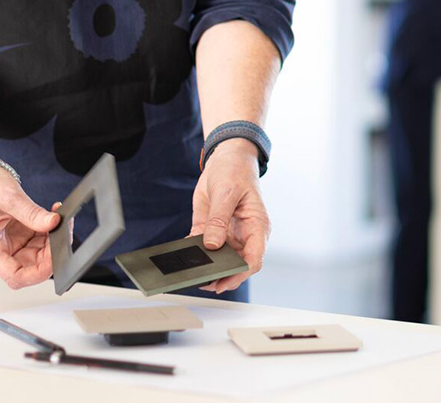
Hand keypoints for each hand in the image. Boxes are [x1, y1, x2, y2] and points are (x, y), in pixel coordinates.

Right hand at [0, 163, 61, 288]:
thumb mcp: (9, 197)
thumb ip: (32, 213)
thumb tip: (54, 223)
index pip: (15, 276)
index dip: (37, 273)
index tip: (55, 257)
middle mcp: (0, 250)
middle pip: (30, 268)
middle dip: (50, 254)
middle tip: (62, 231)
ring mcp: (11, 244)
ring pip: (38, 256)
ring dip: (52, 241)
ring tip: (59, 218)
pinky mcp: (20, 234)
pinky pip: (39, 241)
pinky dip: (50, 231)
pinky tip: (54, 214)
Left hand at [190, 139, 270, 293]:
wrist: (225, 158)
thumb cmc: (235, 171)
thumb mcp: (226, 192)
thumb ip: (219, 219)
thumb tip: (212, 245)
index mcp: (257, 227)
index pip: (253, 259)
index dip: (240, 274)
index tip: (224, 281)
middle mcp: (244, 235)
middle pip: (235, 264)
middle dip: (221, 276)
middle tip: (202, 281)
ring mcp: (227, 235)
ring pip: (219, 259)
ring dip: (206, 267)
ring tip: (190, 273)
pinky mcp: (211, 230)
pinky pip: (202, 246)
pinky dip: (194, 252)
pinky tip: (183, 255)